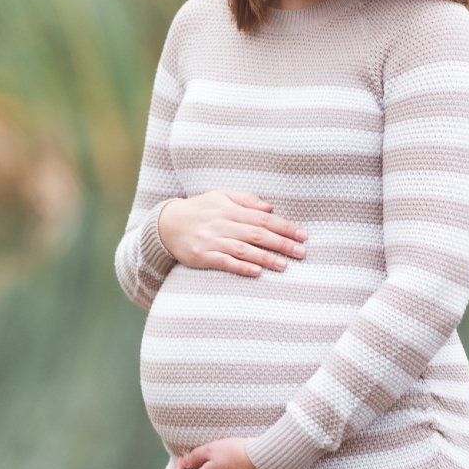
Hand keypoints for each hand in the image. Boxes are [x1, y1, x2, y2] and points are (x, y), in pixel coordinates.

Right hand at [157, 190, 307, 277]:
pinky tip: (257, 272)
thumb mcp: (220, 196)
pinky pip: (224, 262)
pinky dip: (241, 267)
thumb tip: (271, 207)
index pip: (262, 217)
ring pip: (243, 250)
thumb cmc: (199, 209)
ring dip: (266, 258)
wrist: (166, 225)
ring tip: (285, 266)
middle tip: (302, 252)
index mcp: (229, 208)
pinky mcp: (202, 256)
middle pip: (256, 234)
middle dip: (281, 243)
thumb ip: (246, 199)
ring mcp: (212, 241)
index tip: (302, 234)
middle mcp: (222, 223)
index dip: (284, 226)